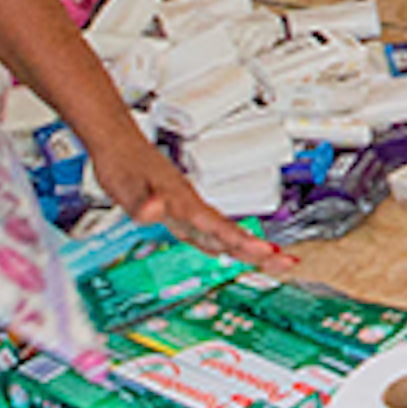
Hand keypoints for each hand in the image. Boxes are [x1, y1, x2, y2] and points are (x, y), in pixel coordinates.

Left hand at [88, 121, 289, 268]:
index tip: (264, 252)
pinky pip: (208, 232)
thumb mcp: (127, 187)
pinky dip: (224, 244)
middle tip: (288, 262)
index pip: (219, 226)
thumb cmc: (124, 164)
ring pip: (224, 232)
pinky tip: (226, 251)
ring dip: (249, 248)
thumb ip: (143, 203)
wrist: (118, 144)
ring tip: (275, 261)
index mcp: (184, 203)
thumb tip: (154, 211)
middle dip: (260, 249)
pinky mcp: (180, 211)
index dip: (241, 241)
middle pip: (232, 232)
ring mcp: (188, 209)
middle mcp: (191, 206)